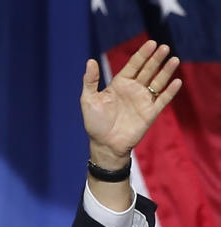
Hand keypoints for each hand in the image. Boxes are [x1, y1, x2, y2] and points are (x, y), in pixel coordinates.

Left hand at [81, 40, 181, 167]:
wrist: (105, 145)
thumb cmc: (95, 123)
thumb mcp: (89, 100)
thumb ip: (90, 81)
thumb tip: (90, 61)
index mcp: (119, 84)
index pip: (133, 65)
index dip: (142, 54)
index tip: (151, 43)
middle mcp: (133, 89)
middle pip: (148, 70)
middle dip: (156, 59)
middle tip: (164, 47)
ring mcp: (143, 100)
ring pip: (158, 82)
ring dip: (166, 71)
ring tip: (174, 60)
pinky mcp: (150, 113)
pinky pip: (163, 100)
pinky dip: (170, 91)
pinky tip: (176, 82)